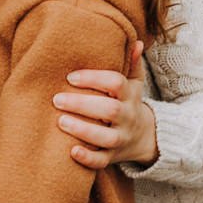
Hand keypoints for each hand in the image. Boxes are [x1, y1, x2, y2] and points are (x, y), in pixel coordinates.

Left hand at [54, 41, 157, 170]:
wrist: (145, 137)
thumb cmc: (129, 104)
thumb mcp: (134, 84)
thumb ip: (131, 64)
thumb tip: (135, 41)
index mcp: (130, 96)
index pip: (116, 83)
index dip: (94, 78)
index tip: (71, 77)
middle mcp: (127, 117)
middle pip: (110, 110)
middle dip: (83, 104)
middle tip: (56, 99)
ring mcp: (121, 139)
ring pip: (106, 138)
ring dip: (83, 130)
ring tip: (60, 122)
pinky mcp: (113, 157)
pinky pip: (102, 162)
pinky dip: (87, 159)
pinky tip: (71, 151)